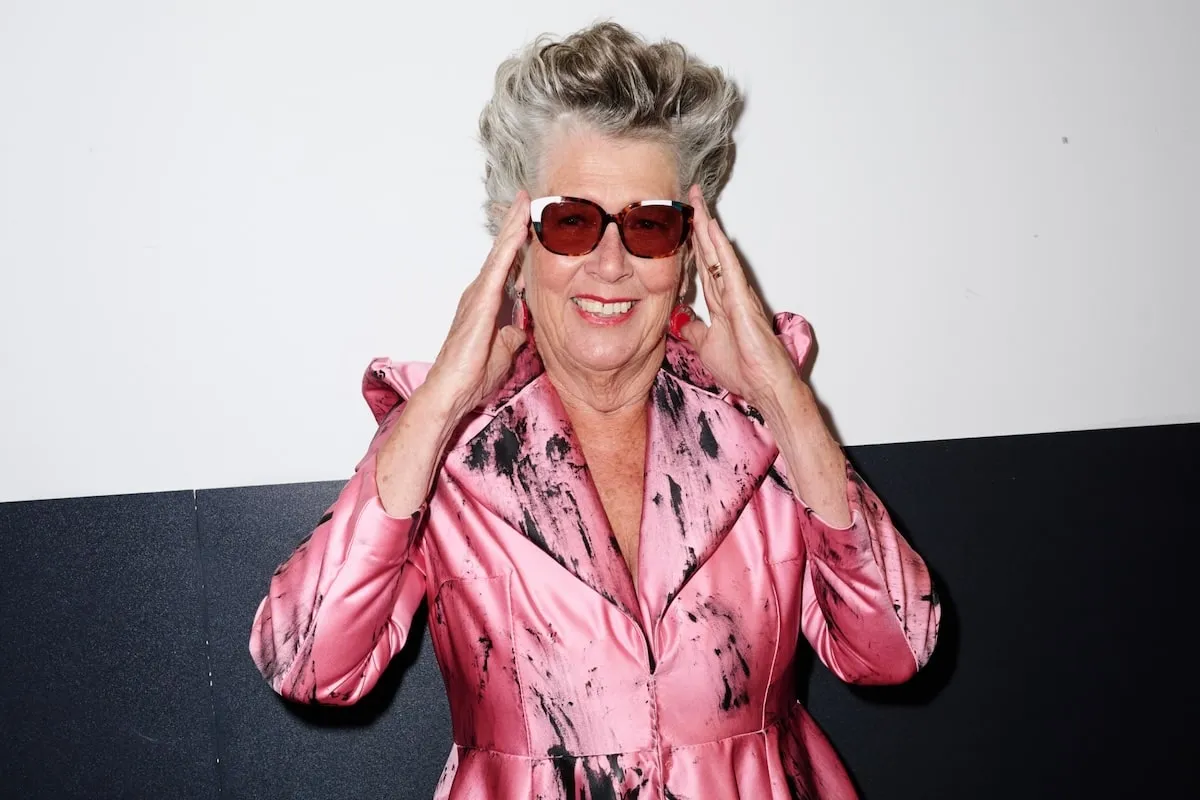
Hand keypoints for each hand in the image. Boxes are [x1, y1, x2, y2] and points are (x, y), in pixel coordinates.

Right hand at [420, 192, 530, 417]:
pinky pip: (499, 267)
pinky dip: (510, 246)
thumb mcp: (504, 351)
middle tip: (525, 198)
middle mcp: (480, 293)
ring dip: (512, 227)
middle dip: (512, 224)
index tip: (529, 222)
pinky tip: (519, 229)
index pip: (506, 267)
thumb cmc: (473, 375)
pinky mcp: (481, 302)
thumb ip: (512, 336)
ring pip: (499, 253)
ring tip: (523, 202)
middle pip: (501, 252)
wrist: (452, 390)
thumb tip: (520, 330)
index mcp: (487, 304)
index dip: (517, 244)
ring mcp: (478, 295)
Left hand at [677, 185, 801, 408]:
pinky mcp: (742, 301)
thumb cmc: (744, 370)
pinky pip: (728, 268)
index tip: (683, 223)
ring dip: (707, 228)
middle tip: (690, 198)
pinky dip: (719, 248)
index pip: (704, 266)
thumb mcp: (706, 347)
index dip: (693, 244)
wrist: (764, 386)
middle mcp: (730, 294)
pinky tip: (711, 229)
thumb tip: (679, 318)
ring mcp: (737, 295)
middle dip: (700, 225)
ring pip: (719, 254)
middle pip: (711, 253)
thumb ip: (694, 329)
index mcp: (721, 304)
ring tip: (697, 203)